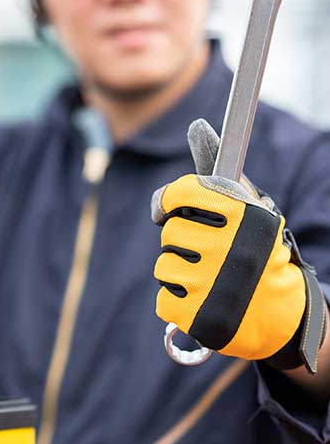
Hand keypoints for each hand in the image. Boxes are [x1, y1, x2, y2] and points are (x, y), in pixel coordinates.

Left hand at [151, 119, 326, 371]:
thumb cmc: (256, 248)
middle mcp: (228, 247)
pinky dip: (176, 302)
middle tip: (210, 253)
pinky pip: (163, 300)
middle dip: (183, 241)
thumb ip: (215, 167)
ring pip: (163, 266)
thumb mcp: (246, 204)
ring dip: (178, 272)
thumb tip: (198, 124)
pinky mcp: (201, 318)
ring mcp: (214, 285)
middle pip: (170, 233)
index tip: (169, 210)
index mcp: (241, 214)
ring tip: (208, 278)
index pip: (179, 193)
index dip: (169, 202)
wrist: (281, 311)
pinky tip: (202, 300)